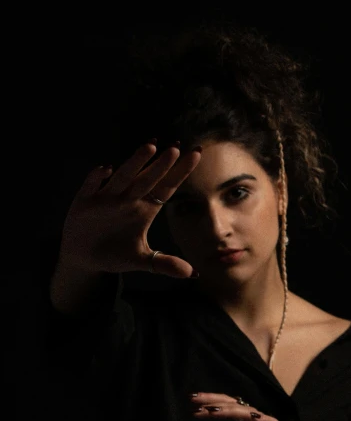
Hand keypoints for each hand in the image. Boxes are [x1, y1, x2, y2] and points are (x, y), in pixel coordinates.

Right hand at [58, 141, 202, 277]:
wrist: (85, 258)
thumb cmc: (116, 253)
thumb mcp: (141, 260)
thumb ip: (164, 264)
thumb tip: (192, 274)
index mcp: (145, 208)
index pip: (166, 187)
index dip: (180, 172)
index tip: (196, 153)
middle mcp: (128, 198)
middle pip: (147, 179)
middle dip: (161, 165)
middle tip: (175, 148)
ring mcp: (106, 198)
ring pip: (123, 177)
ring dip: (135, 163)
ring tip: (150, 147)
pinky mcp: (84, 202)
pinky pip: (91, 187)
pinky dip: (96, 178)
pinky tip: (106, 169)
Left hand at [189, 392, 312, 420]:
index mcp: (244, 418)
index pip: (225, 405)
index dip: (210, 402)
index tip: (191, 402)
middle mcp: (254, 416)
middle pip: (232, 404)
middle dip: (213, 401)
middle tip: (193, 400)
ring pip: (246, 412)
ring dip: (229, 410)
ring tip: (212, 411)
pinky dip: (261, 419)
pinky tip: (251, 416)